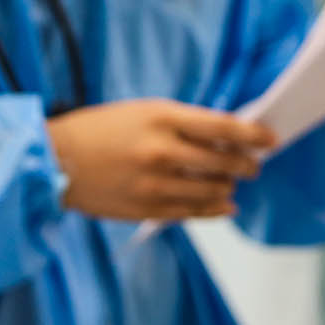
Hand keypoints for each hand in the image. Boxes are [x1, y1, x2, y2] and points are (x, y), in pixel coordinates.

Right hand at [45, 99, 275, 219]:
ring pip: (213, 191)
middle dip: (246, 165)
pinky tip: (224, 205)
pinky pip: (193, 213)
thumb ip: (183, 123)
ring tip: (231, 183)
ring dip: (229, 187)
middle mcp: (162, 151)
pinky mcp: (148, 209)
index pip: (222, 127)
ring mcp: (155, 184)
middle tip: (253, 166)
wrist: (54, 160)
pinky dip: (214, 210)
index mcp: (161, 117)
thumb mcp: (142, 111)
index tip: (271, 140)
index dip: (253, 136)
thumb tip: (226, 136)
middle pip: (224, 162)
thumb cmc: (100, 130)